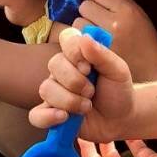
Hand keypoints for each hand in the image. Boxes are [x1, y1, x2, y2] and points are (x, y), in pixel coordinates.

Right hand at [29, 27, 136, 141]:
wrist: (121, 119)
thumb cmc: (118, 91)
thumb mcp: (118, 71)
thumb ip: (102, 54)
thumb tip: (85, 38)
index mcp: (78, 54)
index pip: (66, 38)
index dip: (74, 50)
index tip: (88, 66)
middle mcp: (62, 70)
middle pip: (54, 64)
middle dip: (76, 81)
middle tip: (92, 91)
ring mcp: (54, 92)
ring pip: (46, 89)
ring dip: (70, 101)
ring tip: (87, 107)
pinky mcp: (50, 114)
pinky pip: (36, 115)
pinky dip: (48, 117)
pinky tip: (64, 118)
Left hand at [74, 0, 156, 79]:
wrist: (152, 68)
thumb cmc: (144, 38)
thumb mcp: (139, 13)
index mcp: (127, 10)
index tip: (103, 8)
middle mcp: (115, 24)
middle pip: (85, 5)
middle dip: (89, 11)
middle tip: (98, 21)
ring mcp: (104, 40)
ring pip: (78, 22)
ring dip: (83, 26)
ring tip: (94, 33)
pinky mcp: (97, 54)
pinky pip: (79, 39)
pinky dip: (82, 39)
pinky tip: (92, 43)